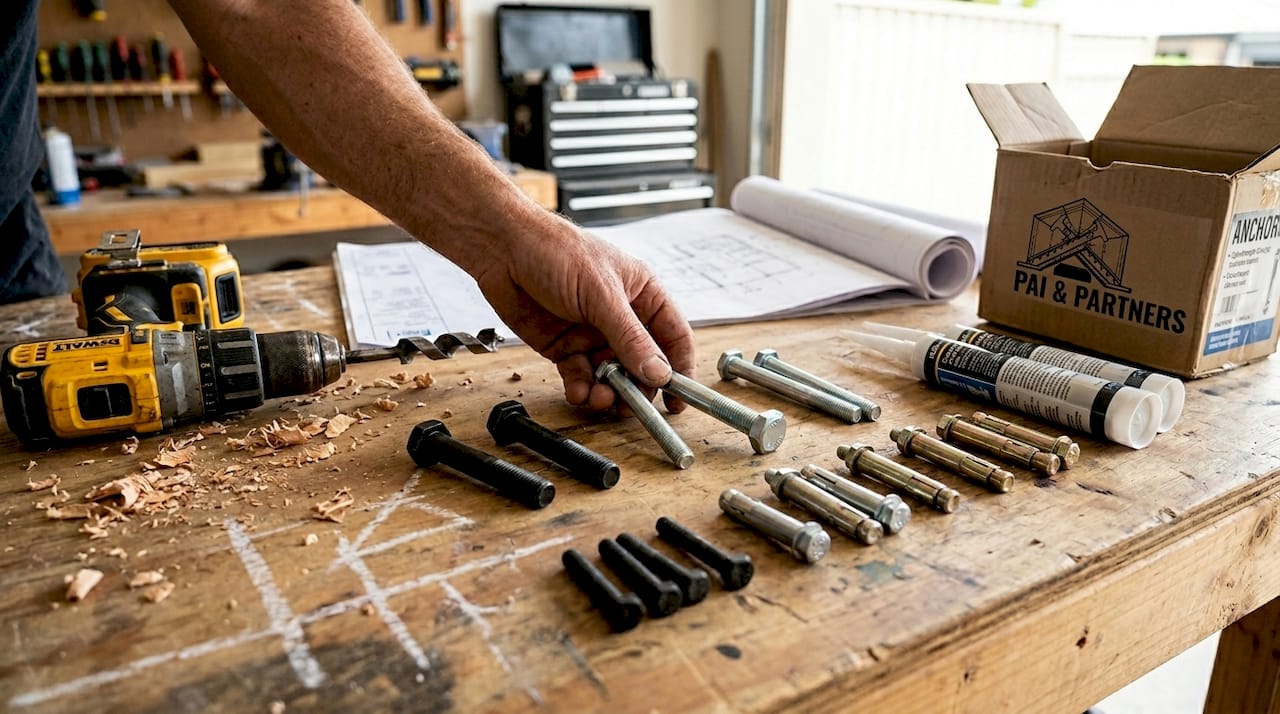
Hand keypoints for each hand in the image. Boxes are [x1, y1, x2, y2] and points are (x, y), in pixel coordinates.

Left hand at [471, 212, 694, 412]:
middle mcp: (621, 318)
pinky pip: (581, 377)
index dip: (679, 370)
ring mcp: (593, 334)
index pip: (673, 338)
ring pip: (611, 377)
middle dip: (638, 388)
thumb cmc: (556, 251)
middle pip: (642, 365)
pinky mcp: (565, 347)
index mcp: (643, 295)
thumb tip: (659, 373)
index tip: (678, 400)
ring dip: (608, 393)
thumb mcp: (602, 294)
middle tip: (630, 406)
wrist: (503, 249)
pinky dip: (581, 390)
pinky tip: (579, 393)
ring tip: (599, 399)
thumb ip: (630, 337)